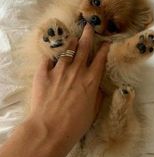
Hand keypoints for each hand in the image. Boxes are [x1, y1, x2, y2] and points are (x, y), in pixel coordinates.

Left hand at [29, 24, 109, 152]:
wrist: (49, 130)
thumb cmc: (75, 124)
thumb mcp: (93, 111)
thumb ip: (97, 95)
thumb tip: (97, 86)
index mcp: (91, 80)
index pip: (100, 59)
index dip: (104, 49)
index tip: (105, 43)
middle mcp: (77, 71)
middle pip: (84, 48)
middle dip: (88, 35)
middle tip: (89, 26)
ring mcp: (59, 71)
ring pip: (67, 50)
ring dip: (71, 43)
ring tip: (73, 38)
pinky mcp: (44, 74)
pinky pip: (49, 60)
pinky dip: (52, 56)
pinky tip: (54, 55)